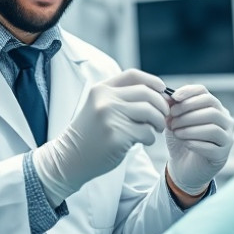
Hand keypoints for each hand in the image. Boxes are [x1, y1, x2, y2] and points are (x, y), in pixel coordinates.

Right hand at [32, 69, 168, 207]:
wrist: (70, 158)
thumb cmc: (91, 134)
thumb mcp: (99, 107)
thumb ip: (122, 98)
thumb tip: (160, 94)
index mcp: (101, 90)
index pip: (133, 75)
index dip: (152, 81)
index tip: (163, 90)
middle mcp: (105, 100)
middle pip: (146, 93)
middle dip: (161, 105)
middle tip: (163, 116)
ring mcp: (110, 118)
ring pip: (150, 112)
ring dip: (158, 122)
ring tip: (155, 129)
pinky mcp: (117, 136)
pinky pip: (146, 132)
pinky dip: (151, 138)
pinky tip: (144, 141)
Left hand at [165, 85, 233, 195]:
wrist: (182, 167)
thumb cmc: (181, 139)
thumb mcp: (174, 121)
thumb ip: (172, 108)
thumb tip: (166, 96)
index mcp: (215, 108)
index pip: (205, 93)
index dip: (189, 93)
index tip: (174, 97)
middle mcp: (226, 121)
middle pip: (211, 109)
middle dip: (188, 113)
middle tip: (171, 120)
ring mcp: (227, 138)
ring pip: (213, 128)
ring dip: (190, 129)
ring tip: (176, 132)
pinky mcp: (222, 155)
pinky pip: (211, 146)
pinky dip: (195, 143)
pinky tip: (185, 143)